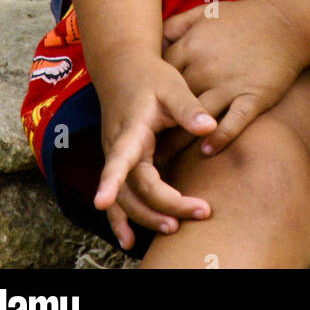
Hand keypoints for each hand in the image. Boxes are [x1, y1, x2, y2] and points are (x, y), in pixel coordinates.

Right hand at [91, 50, 220, 250]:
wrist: (123, 69)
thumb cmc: (151, 76)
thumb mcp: (172, 86)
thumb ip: (189, 109)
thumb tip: (209, 128)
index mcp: (130, 129)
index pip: (121, 159)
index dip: (112, 181)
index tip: (100, 200)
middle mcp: (117, 148)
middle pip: (135, 189)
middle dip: (164, 206)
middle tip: (200, 211)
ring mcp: (114, 159)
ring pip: (125, 200)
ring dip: (147, 217)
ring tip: (176, 229)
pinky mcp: (118, 164)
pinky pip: (117, 199)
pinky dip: (121, 220)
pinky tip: (129, 241)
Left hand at [154, 0, 309, 165]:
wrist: (286, 20)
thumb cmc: (243, 17)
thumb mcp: (203, 12)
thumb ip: (176, 24)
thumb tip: (155, 39)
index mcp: (190, 47)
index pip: (159, 80)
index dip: (148, 101)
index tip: (139, 118)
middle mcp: (205, 68)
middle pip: (172, 105)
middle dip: (156, 128)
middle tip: (142, 149)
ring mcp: (229, 84)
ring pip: (196, 120)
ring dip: (179, 142)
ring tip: (165, 162)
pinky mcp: (252, 96)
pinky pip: (232, 124)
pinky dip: (218, 139)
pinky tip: (206, 151)